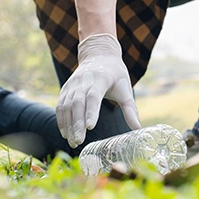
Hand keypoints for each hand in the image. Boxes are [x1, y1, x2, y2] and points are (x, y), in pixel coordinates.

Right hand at [56, 33, 140, 147]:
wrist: (99, 55)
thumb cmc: (115, 75)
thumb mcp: (125, 89)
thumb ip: (130, 108)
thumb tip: (138, 128)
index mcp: (101, 78)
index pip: (94, 96)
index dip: (91, 111)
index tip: (90, 127)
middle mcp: (83, 80)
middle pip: (77, 103)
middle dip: (77, 123)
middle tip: (79, 141)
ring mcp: (72, 84)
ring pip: (66, 106)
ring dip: (68, 125)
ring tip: (73, 142)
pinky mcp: (65, 88)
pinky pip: (60, 105)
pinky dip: (61, 120)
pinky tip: (66, 134)